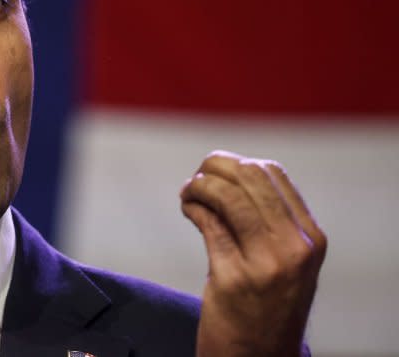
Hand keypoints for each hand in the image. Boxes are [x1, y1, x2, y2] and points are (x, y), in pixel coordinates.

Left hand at [180, 150, 325, 356]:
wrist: (259, 356)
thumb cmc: (266, 304)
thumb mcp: (286, 260)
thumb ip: (270, 220)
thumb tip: (229, 172)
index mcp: (310, 237)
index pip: (273, 174)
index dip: (238, 162)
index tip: (215, 167)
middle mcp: (294, 247)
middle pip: (249, 178)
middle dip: (214, 167)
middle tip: (197, 176)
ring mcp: (266, 263)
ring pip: (227, 196)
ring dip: (199, 186)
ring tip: (189, 193)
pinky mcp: (234, 278)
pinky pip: (207, 223)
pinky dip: (192, 206)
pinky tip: (188, 208)